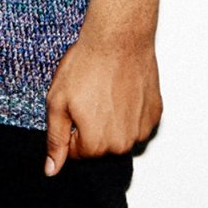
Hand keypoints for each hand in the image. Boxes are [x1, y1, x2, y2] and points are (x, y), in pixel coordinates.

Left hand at [42, 27, 161, 175]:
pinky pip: (137, 123)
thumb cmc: (87, 65)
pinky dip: (130, 112)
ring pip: (120, 136)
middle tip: (89, 96)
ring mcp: (141, 129)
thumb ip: (55, 140)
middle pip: (99, 147)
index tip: (74, 105)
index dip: (70, 128)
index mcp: (95, 144)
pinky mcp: (155, 114)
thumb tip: (51, 170)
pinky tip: (122, 91)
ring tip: (106, 92)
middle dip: (90, 127)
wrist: (118, 38)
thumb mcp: (57, 102)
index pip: (76, 152)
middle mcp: (122, 144)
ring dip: (112, 121)